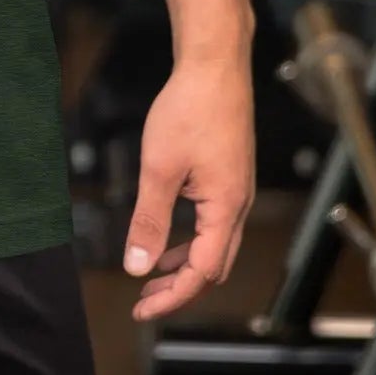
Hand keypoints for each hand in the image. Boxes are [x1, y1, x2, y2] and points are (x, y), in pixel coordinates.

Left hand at [123, 51, 254, 321]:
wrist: (215, 65)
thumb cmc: (190, 109)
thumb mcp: (159, 168)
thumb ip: (149, 220)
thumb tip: (137, 266)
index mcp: (226, 208)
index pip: (202, 272)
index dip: (172, 296)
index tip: (141, 309)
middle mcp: (238, 205)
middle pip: (213, 266)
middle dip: (180, 288)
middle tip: (144, 299)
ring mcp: (236, 190)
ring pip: (215, 245)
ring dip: (185, 264)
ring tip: (152, 274)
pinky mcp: (229, 176)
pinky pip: (213, 223)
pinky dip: (190, 238)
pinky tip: (168, 234)